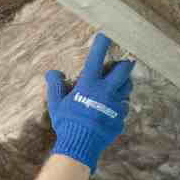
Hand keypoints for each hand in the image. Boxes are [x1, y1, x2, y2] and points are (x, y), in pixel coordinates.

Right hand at [45, 33, 134, 172]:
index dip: (102, 44)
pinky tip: (112, 110)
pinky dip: (119, 107)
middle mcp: (106, 91)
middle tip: (125, 63)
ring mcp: (116, 105)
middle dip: (125, 64)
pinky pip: (123, 108)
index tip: (106, 34)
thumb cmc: (66, 122)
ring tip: (118, 86)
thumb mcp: (56, 103)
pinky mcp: (120, 119)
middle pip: (124, 70)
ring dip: (123, 85)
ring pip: (127, 89)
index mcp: (90, 84)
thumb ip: (55, 85)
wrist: (80, 145)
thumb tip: (53, 72)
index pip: (97, 58)